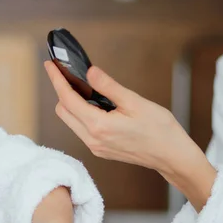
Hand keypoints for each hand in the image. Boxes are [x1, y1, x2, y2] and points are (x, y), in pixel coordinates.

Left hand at [44, 62, 216, 211]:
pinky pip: (81, 129)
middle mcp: (92, 139)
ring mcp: (95, 147)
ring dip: (71, 103)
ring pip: (70, 121)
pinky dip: (81, 114)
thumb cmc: (160, 130)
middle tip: (67, 73)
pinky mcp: (100, 150)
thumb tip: (90, 72)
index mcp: (99, 126)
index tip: (50, 65)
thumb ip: (109, 87)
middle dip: (62, 91)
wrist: (171, 156)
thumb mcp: (135, 102)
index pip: (68, 99)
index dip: (57, 80)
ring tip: (82, 86)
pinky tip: (93, 104)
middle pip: (63, 111)